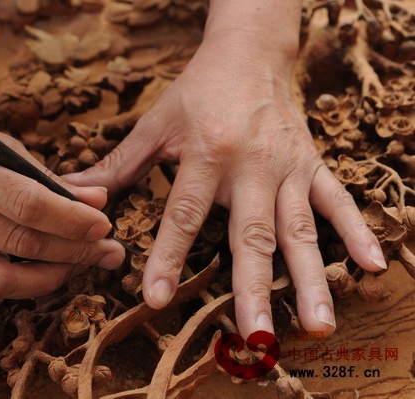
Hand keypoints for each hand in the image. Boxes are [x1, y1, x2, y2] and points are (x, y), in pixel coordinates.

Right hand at [0, 104, 124, 302]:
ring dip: (48, 280)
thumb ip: (46, 179)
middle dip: (74, 254)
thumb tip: (97, 203)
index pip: (28, 205)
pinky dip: (11, 286)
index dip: (73, 222)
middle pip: (19, 246)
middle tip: (107, 253)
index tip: (105, 228)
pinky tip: (31, 271)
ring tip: (75, 266)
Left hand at [63, 30, 385, 337]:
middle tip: (257, 336)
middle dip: (254, 288)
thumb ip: (116, 165)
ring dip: (311, 277)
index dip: (170, 258)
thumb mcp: (153, 124)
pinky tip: (370, 267)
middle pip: (251, 234)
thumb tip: (74, 196)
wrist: (248, 53)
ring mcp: (288, 167)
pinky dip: (356, 232)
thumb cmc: (196, 91)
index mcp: (205, 152)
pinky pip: (337, 200)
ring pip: (300, 228)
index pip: (184, 214)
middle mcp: (251, 164)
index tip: (158, 299)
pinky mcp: (312, 164)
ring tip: (319, 323)